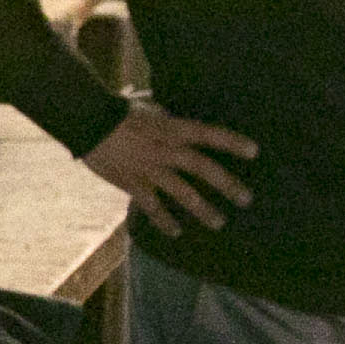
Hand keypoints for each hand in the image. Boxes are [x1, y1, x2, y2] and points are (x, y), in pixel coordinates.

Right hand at [84, 105, 258, 236]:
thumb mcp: (151, 111)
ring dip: (203, 209)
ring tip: (219, 223)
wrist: (89, 123)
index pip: (209, 135)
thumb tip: (181, 125)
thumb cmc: (120, 114)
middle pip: (203, 168)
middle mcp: (167, 150)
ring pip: (183, 192)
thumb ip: (169, 122)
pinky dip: (164, 220)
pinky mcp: (133, 183)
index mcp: (173, 129)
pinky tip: (176, 232)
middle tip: (246, 200)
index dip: (232, 143)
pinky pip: (152, 207)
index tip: (254, 152)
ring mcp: (151, 169)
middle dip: (227, 184)